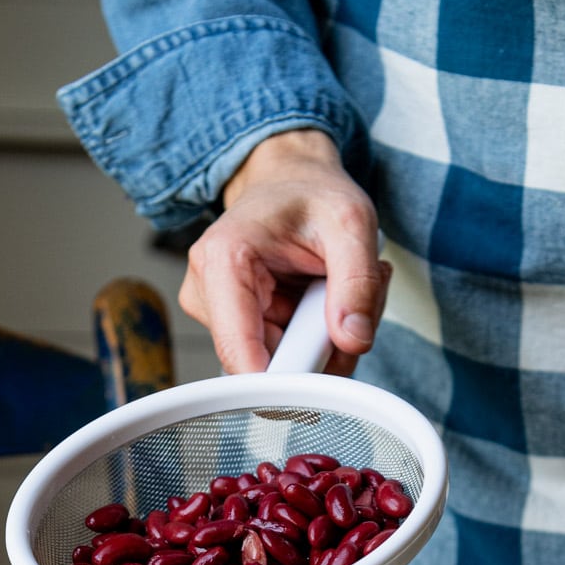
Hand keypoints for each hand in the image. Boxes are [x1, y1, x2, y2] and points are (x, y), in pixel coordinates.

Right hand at [178, 130, 390, 376]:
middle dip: (318, 350)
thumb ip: (357, 283)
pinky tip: (317, 303)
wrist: (289, 183)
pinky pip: (279, 356)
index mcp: (222, 259)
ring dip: (320, 343)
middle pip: (264, 364)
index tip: (326, 381)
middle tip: (352, 309)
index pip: (239, 350)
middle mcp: (206, 291)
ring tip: (335, 294)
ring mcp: (215, 313)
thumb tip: (352, 341)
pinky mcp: (230, 325)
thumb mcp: (351, 223)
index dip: (282, 380)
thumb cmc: (312, 195)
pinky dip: (310, 340)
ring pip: (277, 364)